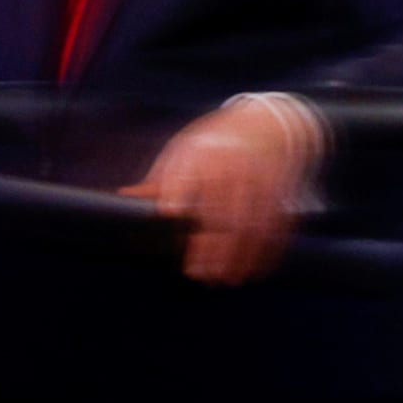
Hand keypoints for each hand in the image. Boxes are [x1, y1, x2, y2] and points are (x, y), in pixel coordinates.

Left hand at [119, 97, 318, 285]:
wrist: (267, 123)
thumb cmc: (215, 142)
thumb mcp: (185, 149)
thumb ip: (160, 177)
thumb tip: (122, 196)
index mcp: (203, 152)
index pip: (189, 171)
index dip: (180, 189)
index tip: (170, 213)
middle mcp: (233, 163)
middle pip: (222, 205)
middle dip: (211, 242)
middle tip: (198, 274)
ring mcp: (260, 177)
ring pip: (252, 220)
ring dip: (239, 253)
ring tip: (225, 279)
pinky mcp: (281, 192)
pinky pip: (277, 224)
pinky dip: (267, 250)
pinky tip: (254, 270)